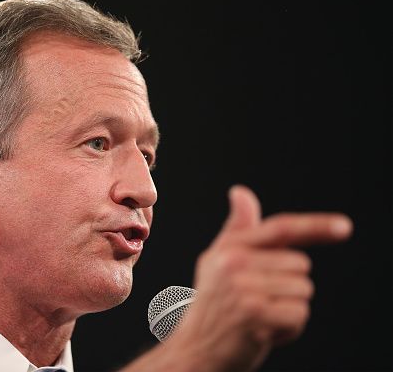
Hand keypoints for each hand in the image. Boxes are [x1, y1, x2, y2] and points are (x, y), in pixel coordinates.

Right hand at [170, 185, 352, 371]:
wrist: (196, 347)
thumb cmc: (213, 304)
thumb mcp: (218, 261)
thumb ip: (236, 228)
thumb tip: (240, 192)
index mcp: (230, 248)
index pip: (280, 229)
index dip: (315, 226)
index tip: (343, 227)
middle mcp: (234, 264)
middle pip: (300, 265)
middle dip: (289, 285)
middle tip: (259, 301)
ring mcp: (244, 289)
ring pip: (303, 290)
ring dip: (289, 308)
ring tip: (260, 316)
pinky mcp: (255, 314)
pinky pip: (299, 314)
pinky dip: (289, 328)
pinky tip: (264, 331)